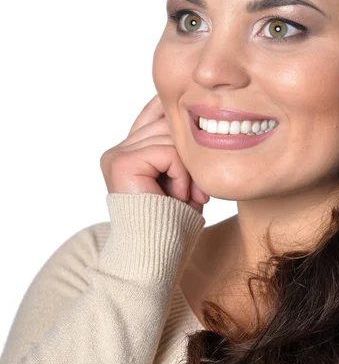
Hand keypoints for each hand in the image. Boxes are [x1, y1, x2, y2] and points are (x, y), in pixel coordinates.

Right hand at [100, 94, 209, 214]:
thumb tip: (194, 110)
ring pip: (169, 137)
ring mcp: (115, 156)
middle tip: (198, 190)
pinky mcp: (121, 164)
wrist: (157, 254)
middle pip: (166, 124)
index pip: (153, 112)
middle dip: (190, 154)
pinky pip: (166, 152)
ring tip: (188, 196)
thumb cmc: (175, 220)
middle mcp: (117, 151)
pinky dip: (181, 174)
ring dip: (187, 169)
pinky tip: (178, 195)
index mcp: (128, 152)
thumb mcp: (183, 176)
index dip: (175, 109)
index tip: (197, 109)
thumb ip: (182, 147)